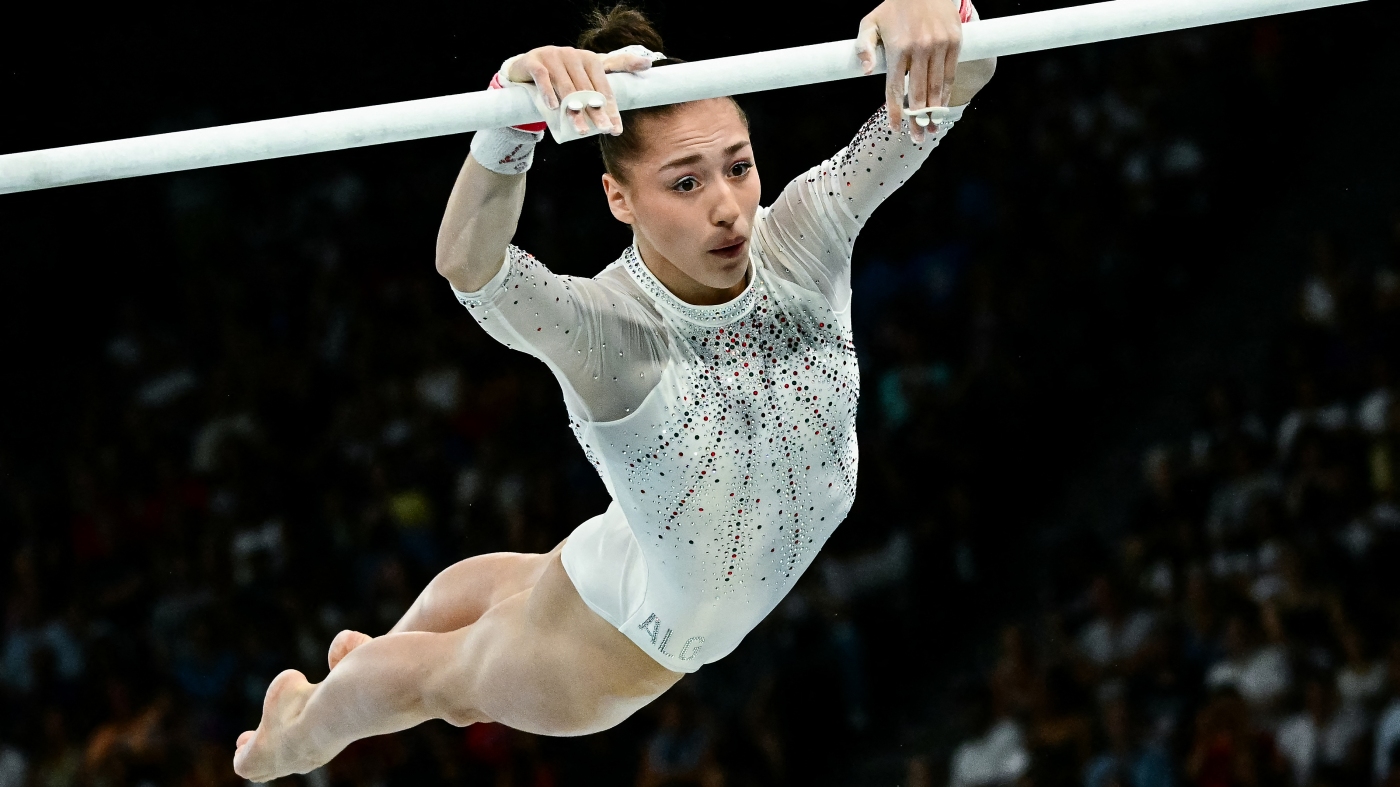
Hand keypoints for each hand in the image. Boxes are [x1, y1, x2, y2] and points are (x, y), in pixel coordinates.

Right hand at [504, 46, 654, 135]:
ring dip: (574, 110)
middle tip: (603, 130)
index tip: (616, 129)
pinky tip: (554, 107)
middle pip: (587, 90)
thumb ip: (615, 69)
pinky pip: (543, 77)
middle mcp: (573, 55)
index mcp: (590, 59)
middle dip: (596, 112)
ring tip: (581, 129)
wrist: (527, 67)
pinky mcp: (534, 61)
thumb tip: (648, 64)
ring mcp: (553, 57)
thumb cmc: (563, 75)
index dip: (611, 108)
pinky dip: (549, 92)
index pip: (604, 87)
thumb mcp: (588, 74)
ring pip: (566, 87)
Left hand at [855, 0, 974, 140]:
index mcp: (898, 48)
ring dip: (934, 111)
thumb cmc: (893, 7)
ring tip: (931, 129)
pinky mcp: (955, 42)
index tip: (895, 127)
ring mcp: (940, 46)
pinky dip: (946, 93)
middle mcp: (920, 49)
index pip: (894, 88)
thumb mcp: (870, 22)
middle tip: (916, 138)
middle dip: (917, 119)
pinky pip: (950, 74)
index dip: (895, 110)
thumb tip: (865, 72)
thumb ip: (863, 46)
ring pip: (937, 87)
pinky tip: (942, 107)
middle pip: (918, 93)